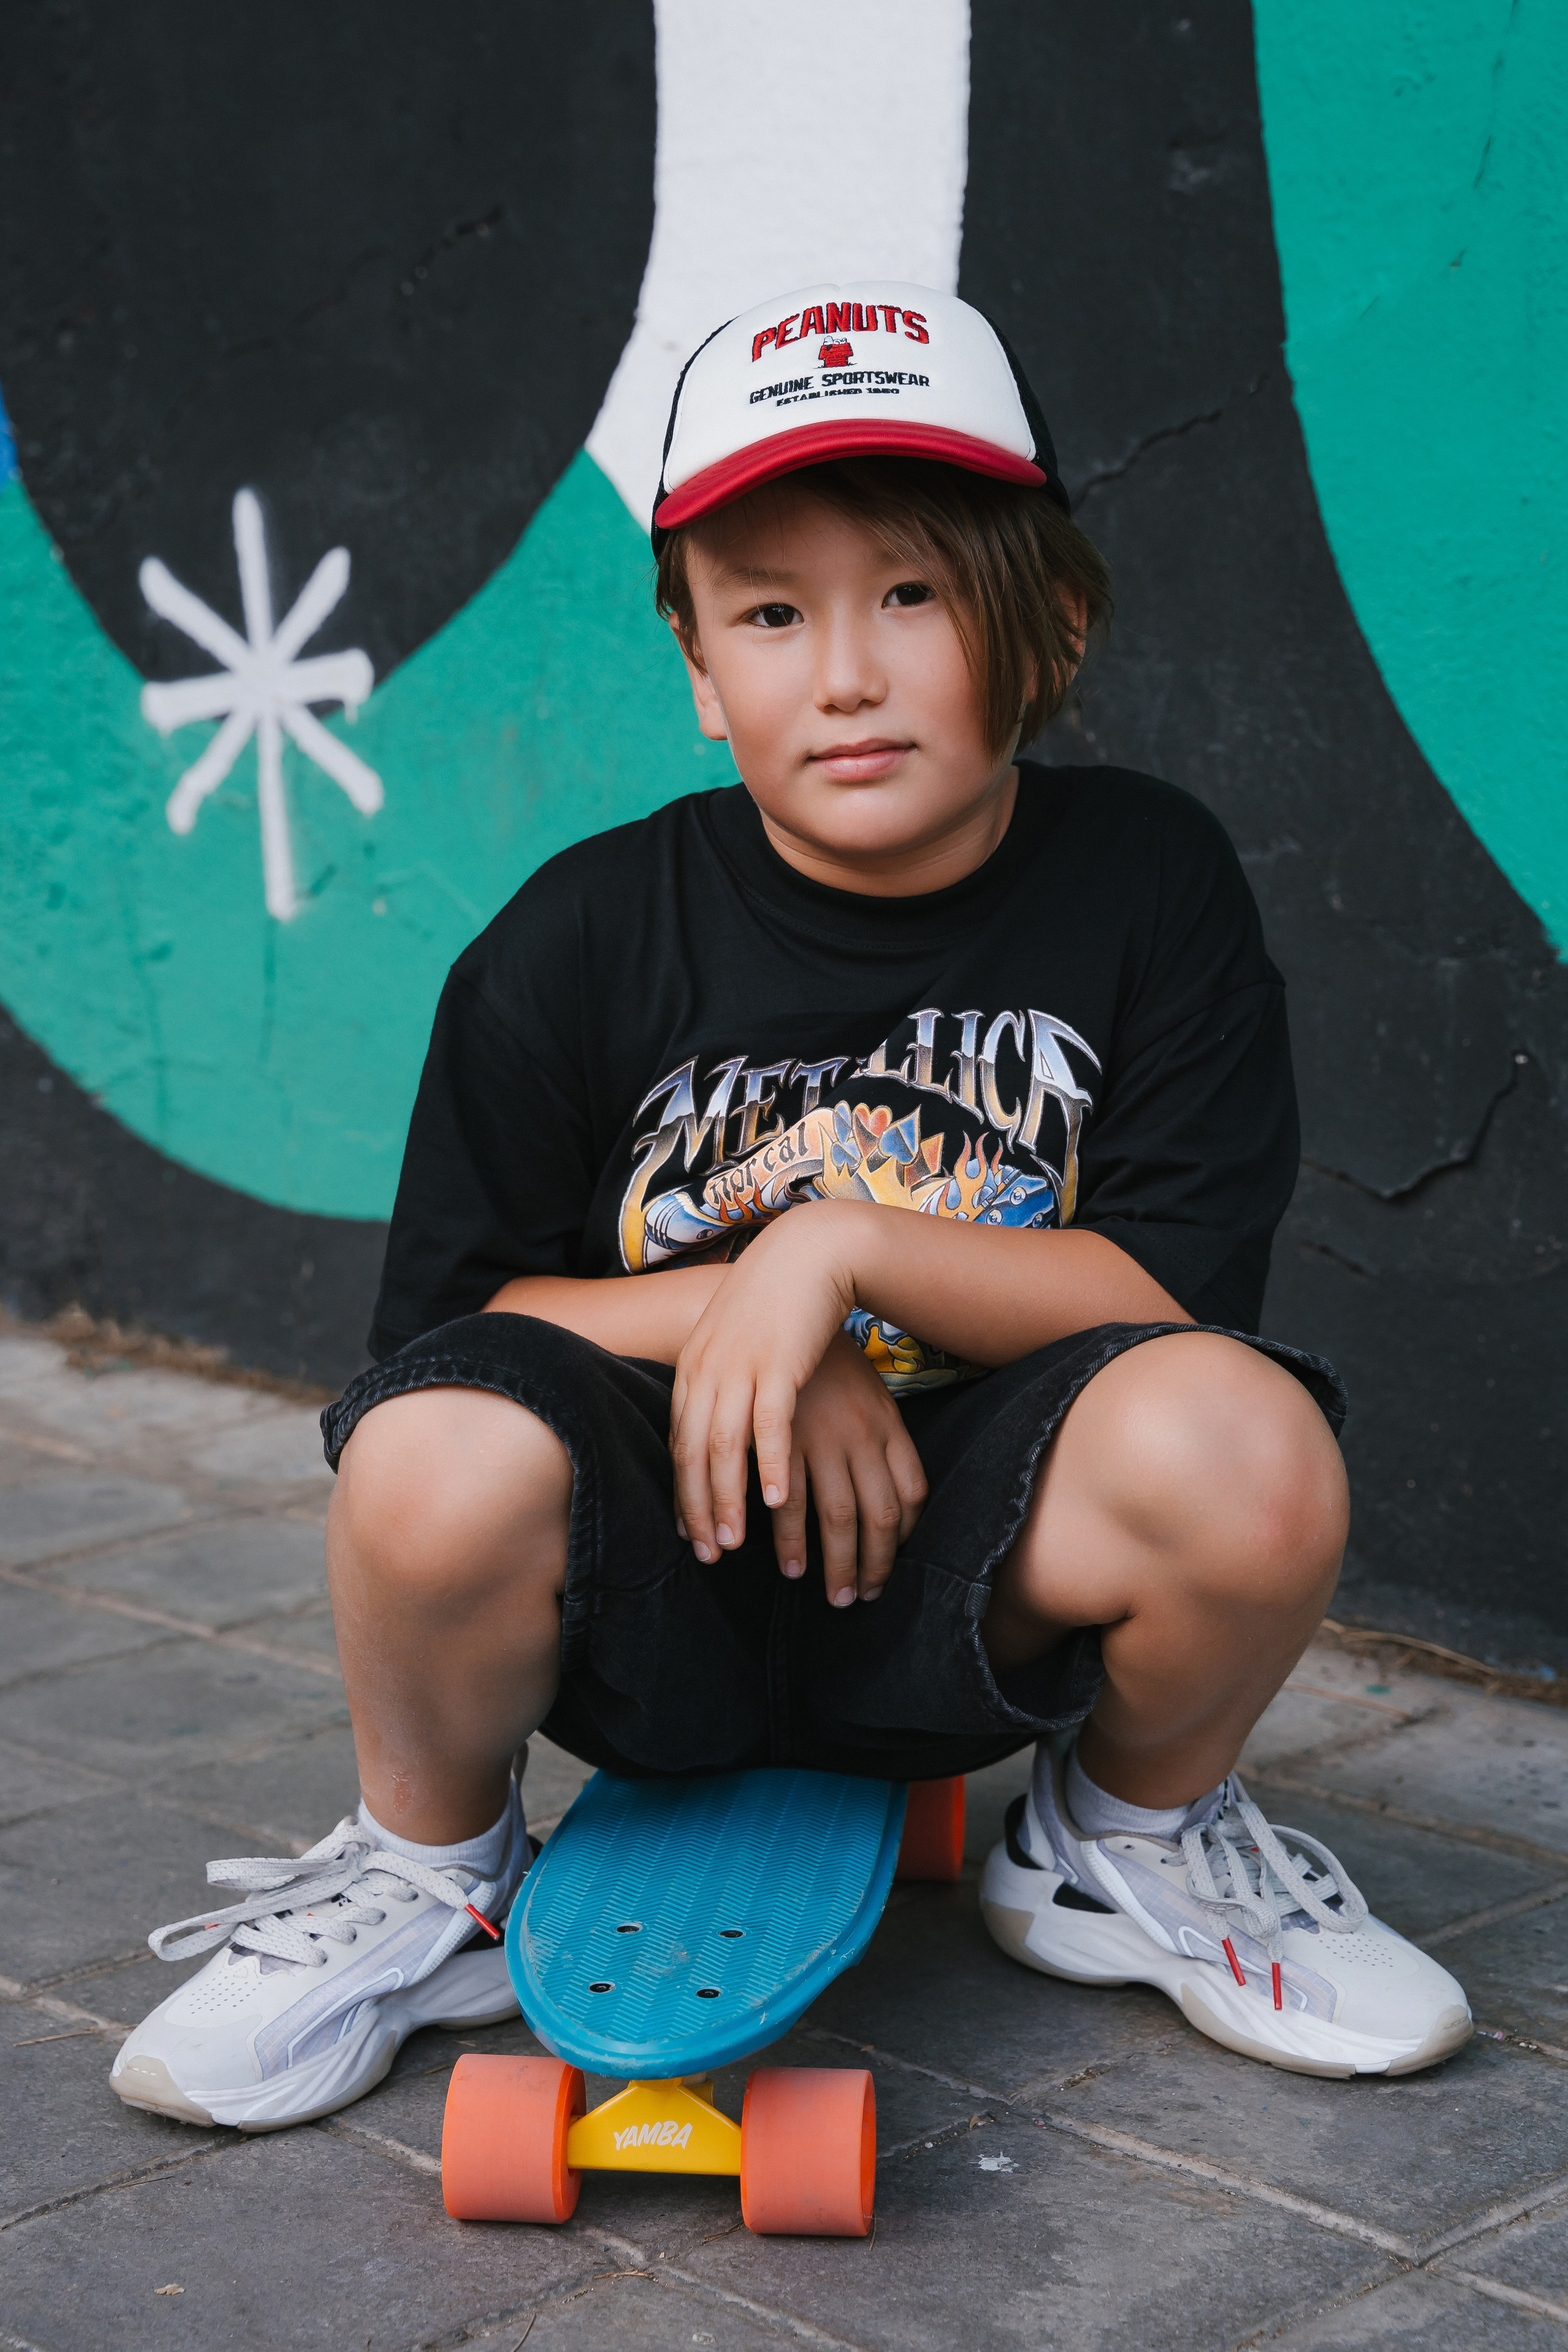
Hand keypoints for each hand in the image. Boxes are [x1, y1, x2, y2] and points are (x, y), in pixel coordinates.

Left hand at [669, 1206, 861, 1574]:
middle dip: (697, 1509)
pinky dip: (769, 1463)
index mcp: (693, 1368)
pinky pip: (769, 1423)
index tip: (686, 1533)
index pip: (677, 1442)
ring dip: (727, 1499)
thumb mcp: (732, 1343)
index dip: (681, 1492)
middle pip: (693, 1453)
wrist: (808, 1252)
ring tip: (733, 1543)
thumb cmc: (775, 1302)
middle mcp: (707, 1370)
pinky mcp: (779, 1362)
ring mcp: (740, 1366)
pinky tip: (774, 1499)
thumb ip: (719, 1382)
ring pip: (724, 1445)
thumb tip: (716, 1427)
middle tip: (706, 1555)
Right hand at [771, 1333, 927, 1603]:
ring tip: (822, 1592)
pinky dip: (787, 1537)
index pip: (910, 1495)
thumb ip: (879, 1439)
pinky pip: (787, 1500)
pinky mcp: (779, 1433)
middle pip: (877, 1519)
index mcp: (886, 1424)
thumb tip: (892, 1493)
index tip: (889, 1573)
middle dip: (870, 1567)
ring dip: (828, 1562)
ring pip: (834, 1517)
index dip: (902, 1541)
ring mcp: (821, 1436)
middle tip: (860, 1601)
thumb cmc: (825, 1355)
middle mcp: (861, 1435)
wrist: (788, 1295)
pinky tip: (783, 1561)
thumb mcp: (867, 1393)